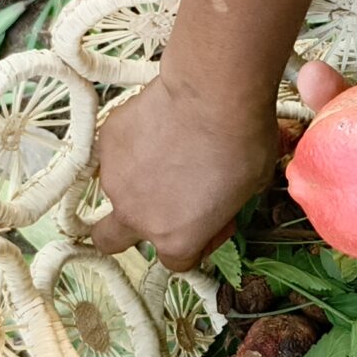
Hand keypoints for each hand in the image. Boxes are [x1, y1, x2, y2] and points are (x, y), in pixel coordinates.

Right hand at [90, 74, 280, 270]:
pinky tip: (157, 124)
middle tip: (156, 203)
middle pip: (110, 242)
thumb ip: (221, 207)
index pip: (176, 262)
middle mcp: (137, 217)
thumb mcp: (249, 189)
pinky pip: (114, 152)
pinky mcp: (106, 142)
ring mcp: (115, 179)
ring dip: (135, 178)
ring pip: (114, 190)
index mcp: (176, 240)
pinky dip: (131, 145)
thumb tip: (217, 196)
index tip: (213, 218)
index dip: (198, 241)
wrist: (213, 94)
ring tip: (167, 148)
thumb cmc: (242, 143)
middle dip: (127, 230)